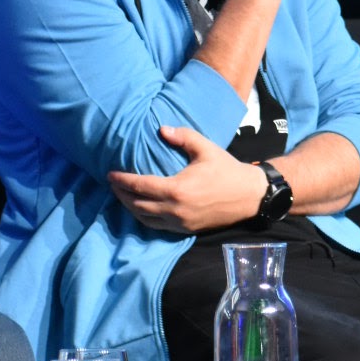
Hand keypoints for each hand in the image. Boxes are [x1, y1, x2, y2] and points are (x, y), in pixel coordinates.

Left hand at [108, 126, 266, 232]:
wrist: (249, 196)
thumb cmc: (227, 170)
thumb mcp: (206, 148)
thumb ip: (183, 137)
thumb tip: (161, 130)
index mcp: (176, 190)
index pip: (139, 186)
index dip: (122, 180)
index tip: (110, 173)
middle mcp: (174, 210)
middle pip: (137, 205)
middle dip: (121, 194)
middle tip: (112, 184)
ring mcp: (179, 223)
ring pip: (144, 219)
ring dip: (130, 207)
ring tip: (121, 195)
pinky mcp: (185, 230)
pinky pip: (157, 226)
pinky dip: (144, 217)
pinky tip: (140, 208)